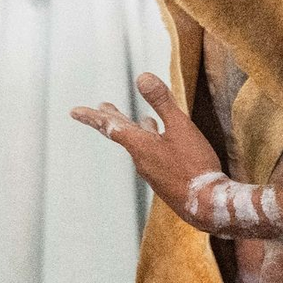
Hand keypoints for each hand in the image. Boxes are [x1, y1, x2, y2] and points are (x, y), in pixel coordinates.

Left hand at [71, 73, 223, 224]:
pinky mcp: (164, 180)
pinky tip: (163, 142)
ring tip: (143, 120)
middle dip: (112, 119)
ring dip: (137, 130)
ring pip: (140, 144)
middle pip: (122, 135)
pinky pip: (152, 155)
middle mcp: (141, 159)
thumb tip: (142, 76)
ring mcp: (152, 171)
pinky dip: (153, 143)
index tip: (74, 111)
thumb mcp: (181, 128)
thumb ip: (162, 102)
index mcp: (140, 145)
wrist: (207, 206)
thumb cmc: (194, 166)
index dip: (93, 116)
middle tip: (100, 108)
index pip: (111, 126)